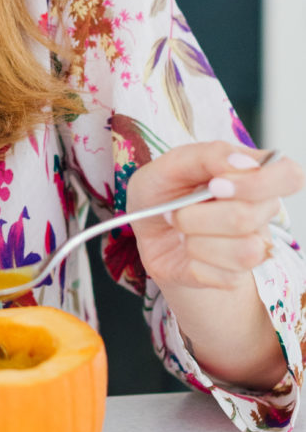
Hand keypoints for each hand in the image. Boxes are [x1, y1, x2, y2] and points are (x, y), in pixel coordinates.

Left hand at [125, 141, 303, 294]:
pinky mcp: (236, 276)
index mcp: (253, 174)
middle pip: (249, 217)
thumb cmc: (163, 189)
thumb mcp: (173, 162)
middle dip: (197, 215)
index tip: (216, 186)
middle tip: (176, 209)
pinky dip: (194, 263)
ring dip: (196, 240)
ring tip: (182, 230)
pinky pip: (224, 276)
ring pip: (244, 252)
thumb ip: (210, 155)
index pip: (289, 176)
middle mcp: (261, 210)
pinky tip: (187, 251)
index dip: (258, 183)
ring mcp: (253, 246)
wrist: (142, 227)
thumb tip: (243, 164)